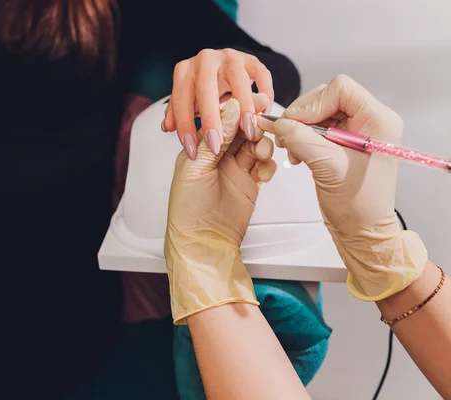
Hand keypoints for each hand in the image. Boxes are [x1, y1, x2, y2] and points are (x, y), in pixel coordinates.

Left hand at [163, 48, 273, 159]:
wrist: (224, 69)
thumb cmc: (203, 91)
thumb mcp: (187, 102)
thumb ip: (177, 114)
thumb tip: (167, 127)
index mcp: (185, 71)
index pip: (180, 98)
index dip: (185, 126)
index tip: (192, 150)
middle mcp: (205, 60)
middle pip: (206, 87)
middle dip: (211, 118)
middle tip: (216, 145)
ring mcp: (229, 57)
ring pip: (237, 78)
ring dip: (244, 107)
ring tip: (247, 131)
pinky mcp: (251, 60)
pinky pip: (261, 75)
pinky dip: (265, 94)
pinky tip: (263, 115)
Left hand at [165, 98, 276, 323]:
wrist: (202, 244)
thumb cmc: (188, 211)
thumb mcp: (197, 167)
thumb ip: (216, 136)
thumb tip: (231, 107)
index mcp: (200, 146)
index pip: (221, 119)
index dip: (237, 109)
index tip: (252, 100)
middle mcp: (217, 155)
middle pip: (241, 128)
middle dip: (254, 123)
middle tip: (265, 121)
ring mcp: (235, 169)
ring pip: (255, 144)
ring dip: (262, 144)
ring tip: (261, 153)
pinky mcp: (249, 183)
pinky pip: (264, 164)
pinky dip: (268, 164)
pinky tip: (263, 172)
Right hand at [257, 74, 427, 300]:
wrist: (362, 231)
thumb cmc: (358, 205)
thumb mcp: (327, 167)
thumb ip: (301, 139)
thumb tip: (276, 122)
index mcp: (377, 120)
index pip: (340, 88)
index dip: (313, 103)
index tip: (295, 124)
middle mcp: (369, 120)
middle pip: (326, 97)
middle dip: (302, 116)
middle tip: (288, 137)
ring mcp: (355, 130)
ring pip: (318, 111)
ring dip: (299, 128)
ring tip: (292, 151)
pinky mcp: (342, 141)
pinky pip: (316, 127)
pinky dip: (301, 137)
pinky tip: (297, 155)